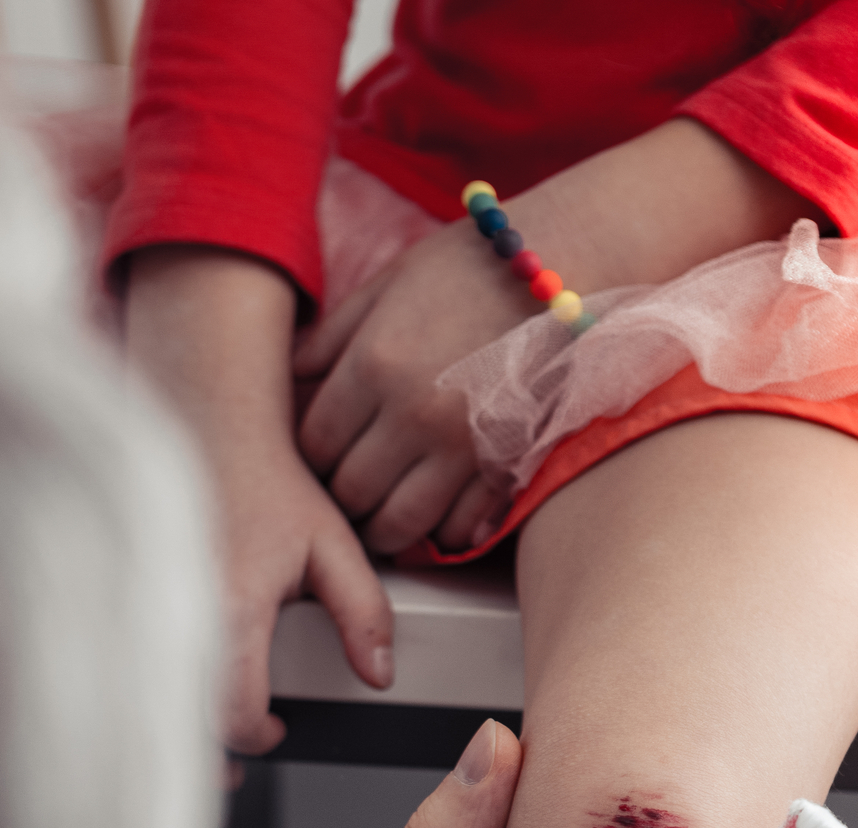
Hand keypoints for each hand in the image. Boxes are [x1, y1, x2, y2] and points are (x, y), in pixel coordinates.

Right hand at [126, 249, 394, 753]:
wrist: (202, 416)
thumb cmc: (262, 477)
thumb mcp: (331, 545)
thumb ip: (363, 613)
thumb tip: (380, 675)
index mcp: (231, 609)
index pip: (237, 715)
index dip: (262, 737)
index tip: (278, 728)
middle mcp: (175, 612)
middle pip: (182, 721)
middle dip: (207, 753)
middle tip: (233, 763)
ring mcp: (136, 603)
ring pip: (143, 699)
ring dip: (169, 725)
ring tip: (197, 738)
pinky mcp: (110, 594)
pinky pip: (117, 662)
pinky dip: (138, 687)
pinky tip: (158, 691)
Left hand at [295, 222, 530, 555]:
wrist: (565, 264)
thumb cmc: (474, 266)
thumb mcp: (389, 282)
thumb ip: (334, 334)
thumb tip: (292, 376)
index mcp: (373, 363)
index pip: (314, 444)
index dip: (310, 460)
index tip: (322, 460)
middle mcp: (411, 412)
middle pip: (351, 491)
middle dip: (343, 499)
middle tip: (349, 494)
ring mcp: (461, 446)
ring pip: (400, 523)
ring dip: (385, 530)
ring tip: (383, 520)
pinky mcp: (505, 463)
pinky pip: (459, 528)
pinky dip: (441, 533)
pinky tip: (436, 518)